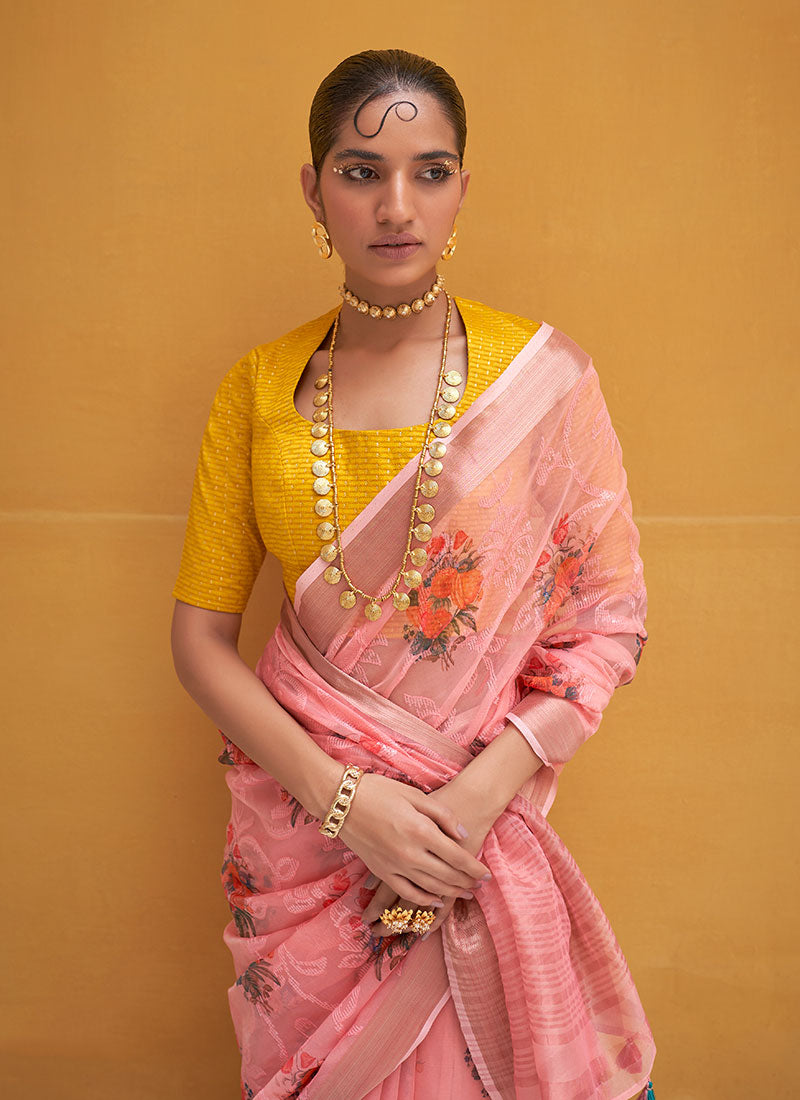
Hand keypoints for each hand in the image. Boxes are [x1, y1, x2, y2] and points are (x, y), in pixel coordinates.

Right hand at [361, 777, 498, 936]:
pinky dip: (424, 900)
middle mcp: (410, 853)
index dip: (475, 868)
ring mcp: (394, 866)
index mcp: (421, 831)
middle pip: (447, 876)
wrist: (342, 801)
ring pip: (430, 888)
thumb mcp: (416, 795)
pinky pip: (407, 892)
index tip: (487, 875)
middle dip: (467, 883)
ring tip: (466, 894)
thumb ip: (443, 815)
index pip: (457, 857)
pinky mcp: (381, 872)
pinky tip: (436, 901)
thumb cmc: (381, 791)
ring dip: (451, 893)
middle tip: (480, 886)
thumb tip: (463, 834)